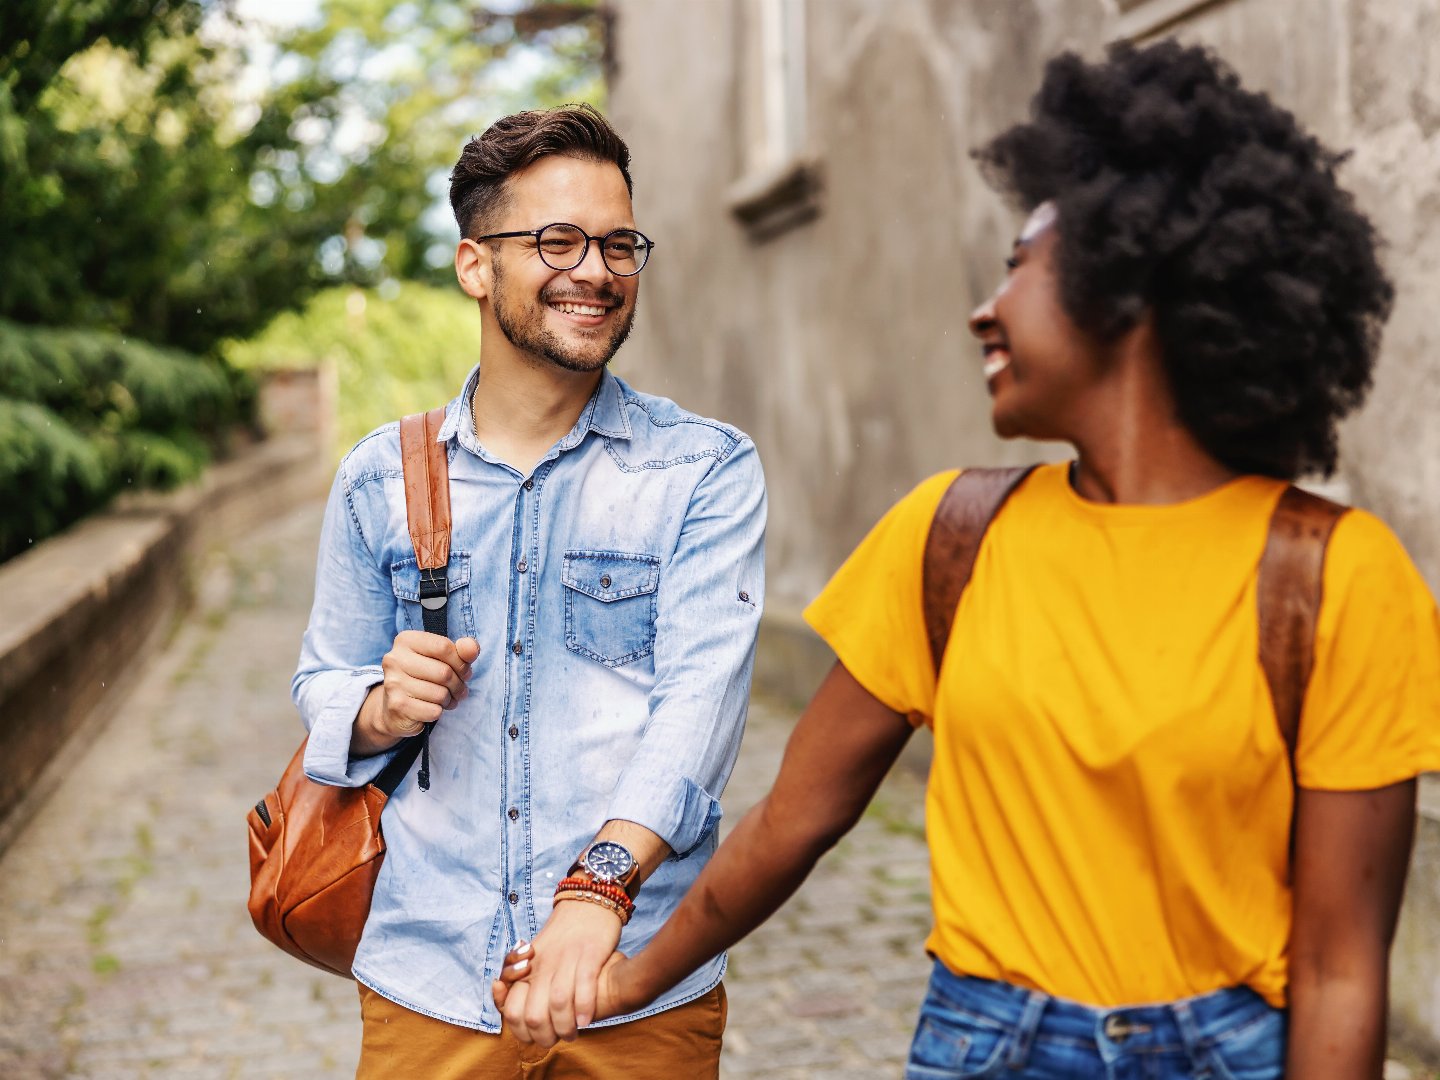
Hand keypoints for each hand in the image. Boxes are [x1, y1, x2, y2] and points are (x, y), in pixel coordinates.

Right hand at [352, 632, 478, 754]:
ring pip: (440, 694)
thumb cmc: (425, 676)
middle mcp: (394, 659)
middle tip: (459, 689)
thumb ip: (463, 650)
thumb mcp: (445, 658)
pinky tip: (434, 708)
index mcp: (406, 640)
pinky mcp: (397, 705)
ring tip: (446, 699)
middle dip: (458, 684)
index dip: (461, 662)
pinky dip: (439, 712)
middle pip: (444, 672)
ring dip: (449, 699)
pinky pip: (433, 711)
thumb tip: (472, 649)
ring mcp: (393, 683)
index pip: (443, 647)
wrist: (396, 707)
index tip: (464, 672)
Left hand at [491, 898, 624, 1046]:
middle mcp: (542, 965)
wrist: (587, 902)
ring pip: (558, 1004)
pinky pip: (584, 985)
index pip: (512, 1010)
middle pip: (533, 1014)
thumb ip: (521, 982)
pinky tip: (587, 1019)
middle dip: (544, 1036)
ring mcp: (565, 958)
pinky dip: (584, 1008)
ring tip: (573, 1034)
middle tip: (556, 1039)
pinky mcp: (589, 953)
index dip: (521, 1031)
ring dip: (565, 1027)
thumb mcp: (534, 956)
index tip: (535, 1035)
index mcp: (526, 968)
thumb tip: (512, 1012)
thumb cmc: (562, 936)